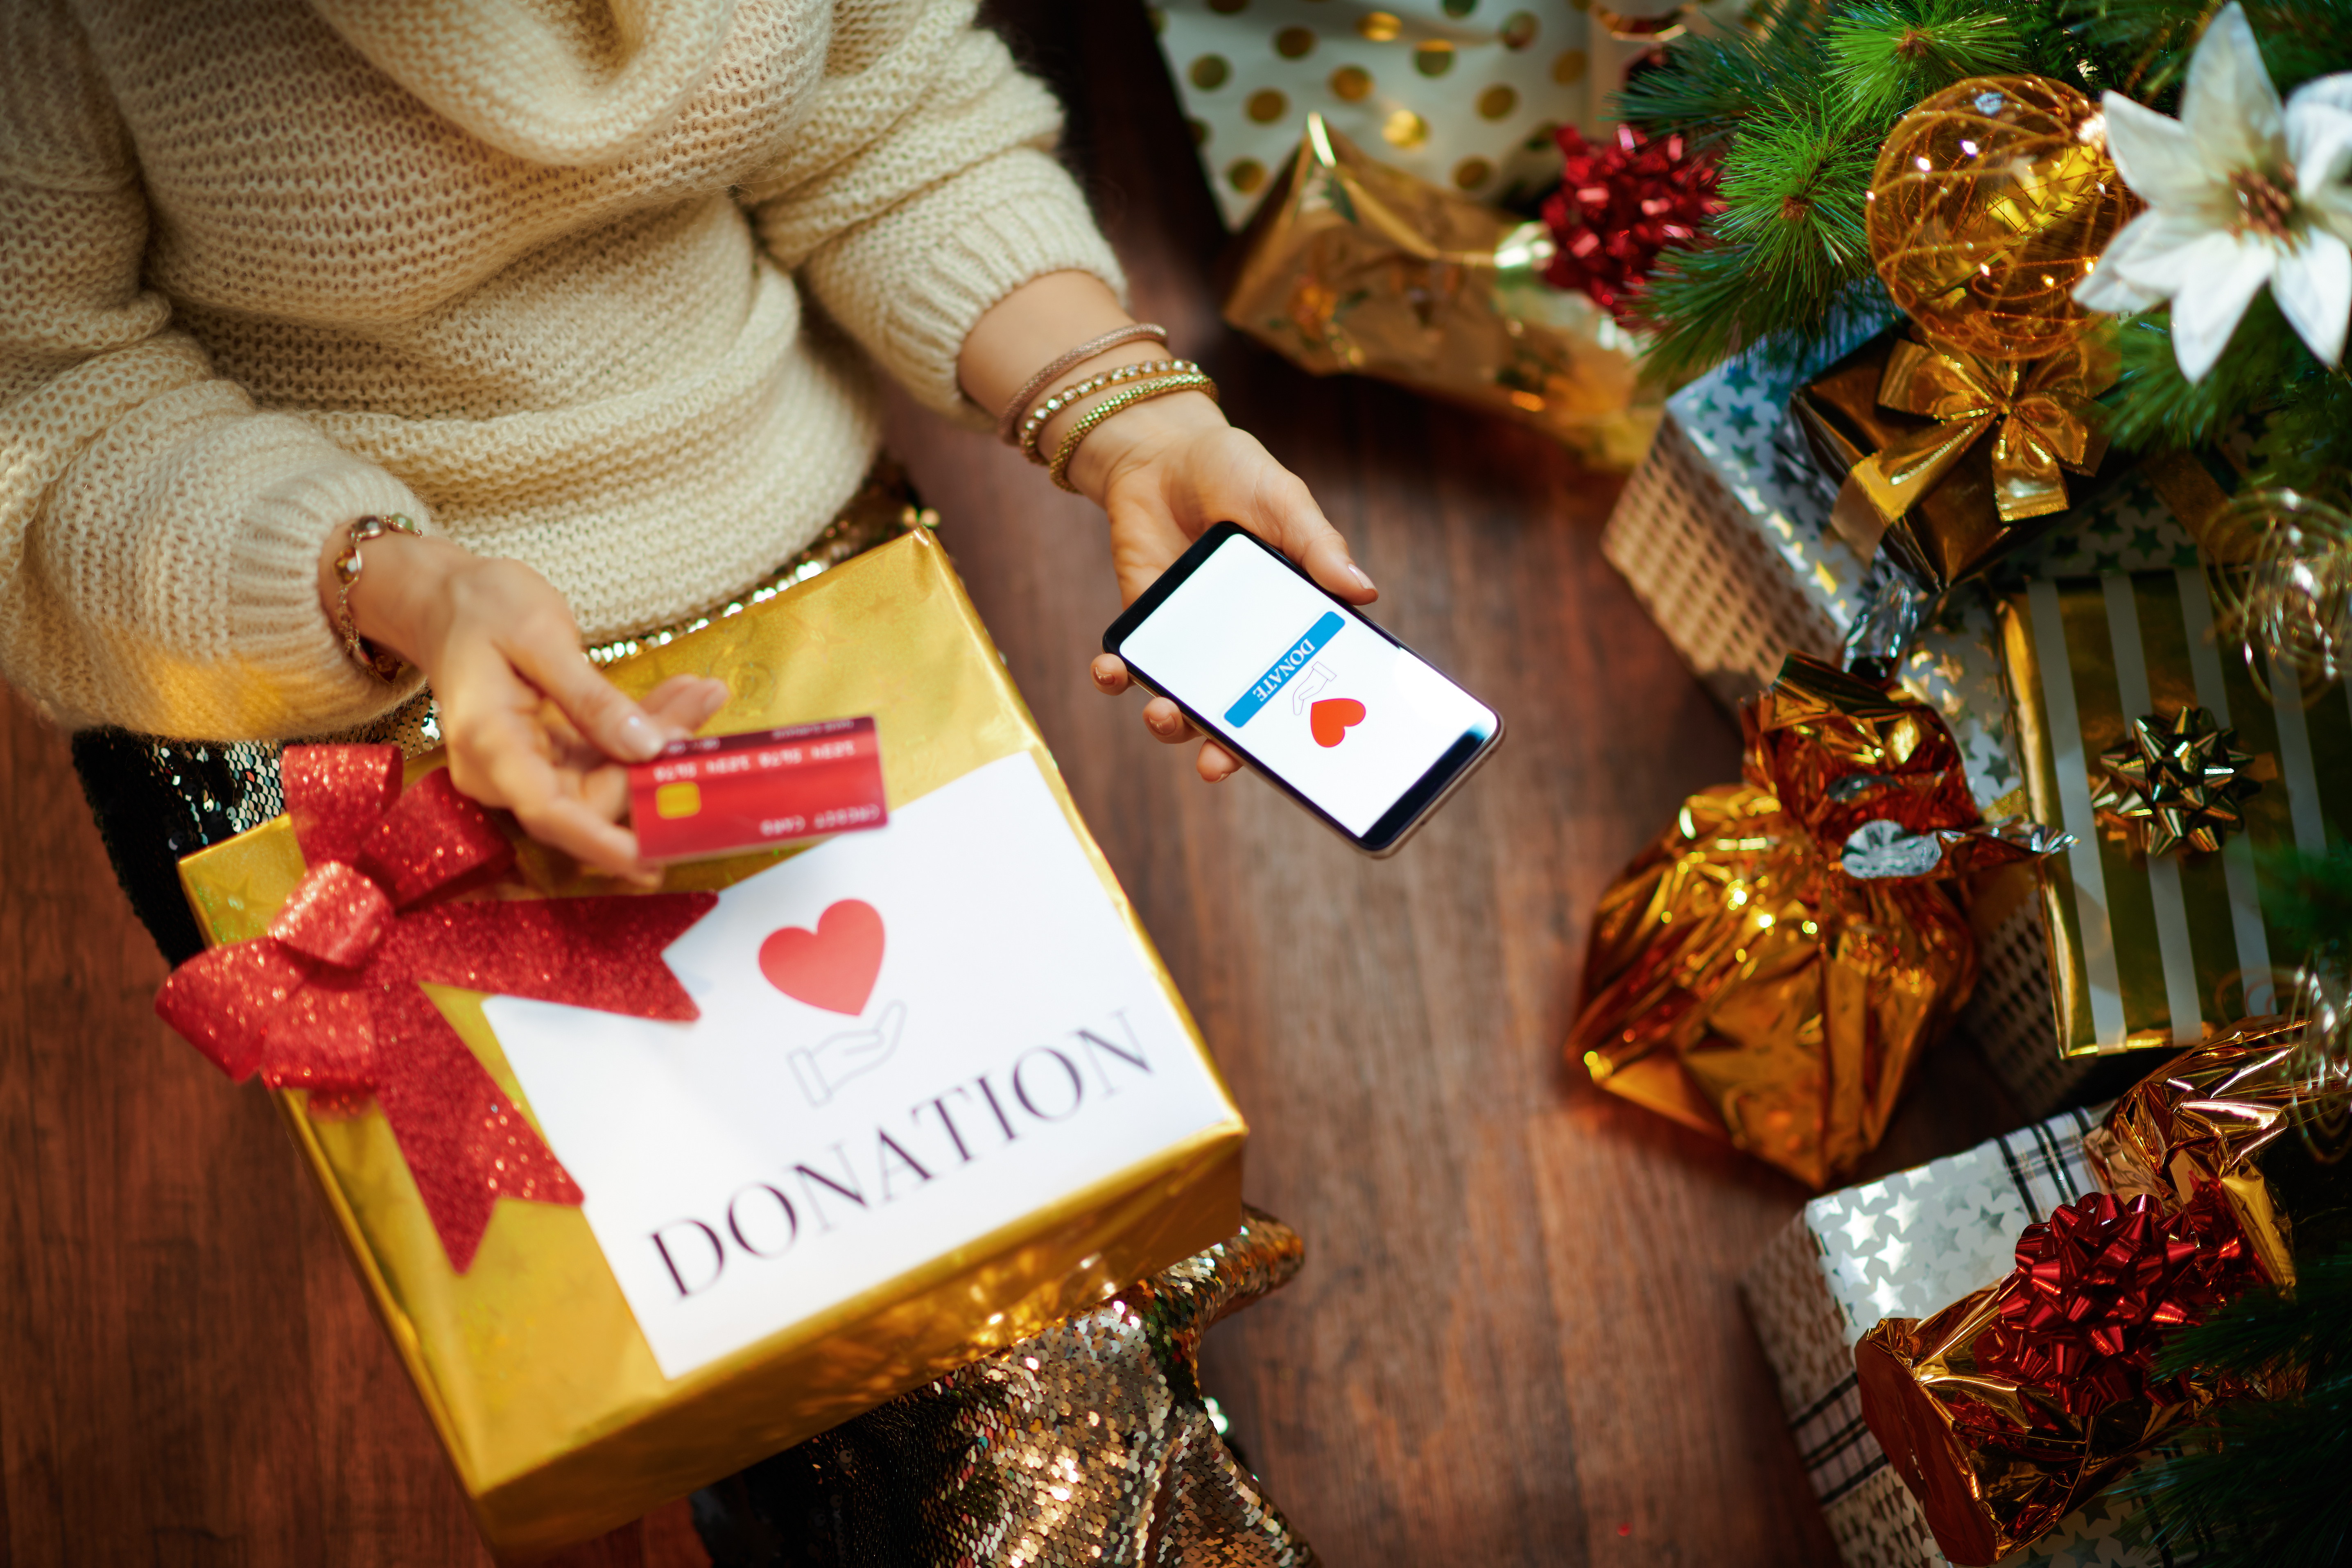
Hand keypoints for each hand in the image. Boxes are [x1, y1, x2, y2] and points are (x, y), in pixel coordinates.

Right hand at [325, 532, 728, 882]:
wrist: (447, 600)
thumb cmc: (482, 608)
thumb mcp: (539, 635)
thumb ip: (590, 696)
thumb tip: (645, 749)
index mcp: (489, 742)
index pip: (548, 812)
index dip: (602, 843)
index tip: (652, 862)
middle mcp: (503, 769)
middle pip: (591, 796)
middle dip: (654, 765)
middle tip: (702, 708)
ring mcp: (527, 766)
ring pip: (608, 775)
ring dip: (660, 740)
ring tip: (702, 694)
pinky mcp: (549, 755)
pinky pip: (605, 755)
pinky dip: (645, 728)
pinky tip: (682, 696)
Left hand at [1074, 394, 1376, 781]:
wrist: (1163, 452)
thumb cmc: (1236, 473)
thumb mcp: (1285, 502)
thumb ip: (1318, 547)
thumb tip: (1364, 591)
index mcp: (1290, 625)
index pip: (1303, 689)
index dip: (1301, 730)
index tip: (1299, 759)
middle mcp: (1242, 646)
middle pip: (1240, 718)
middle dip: (1227, 751)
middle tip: (1217, 763)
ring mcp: (1191, 642)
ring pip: (1181, 706)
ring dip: (1169, 723)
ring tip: (1163, 713)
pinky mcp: (1144, 628)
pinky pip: (1129, 668)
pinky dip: (1115, 677)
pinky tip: (1109, 669)